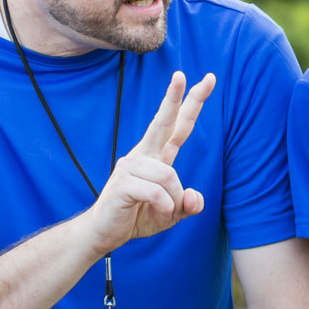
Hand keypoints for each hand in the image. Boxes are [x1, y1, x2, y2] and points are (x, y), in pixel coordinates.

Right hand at [83, 71, 214, 255]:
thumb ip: (188, 205)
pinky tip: (155, 212)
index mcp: (156, 157)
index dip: (191, 104)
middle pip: (162, 122)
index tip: (205, 79)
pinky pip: (157, 192)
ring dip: (173, 199)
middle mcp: (143, 155)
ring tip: (163, 212)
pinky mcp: (123, 182)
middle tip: (181, 74)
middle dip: (174, 98)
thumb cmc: (137, 218)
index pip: (177, 126)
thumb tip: (194, 198)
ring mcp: (130, 166)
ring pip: (169, 175)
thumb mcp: (171, 214)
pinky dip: (163, 207)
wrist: (104, 233)